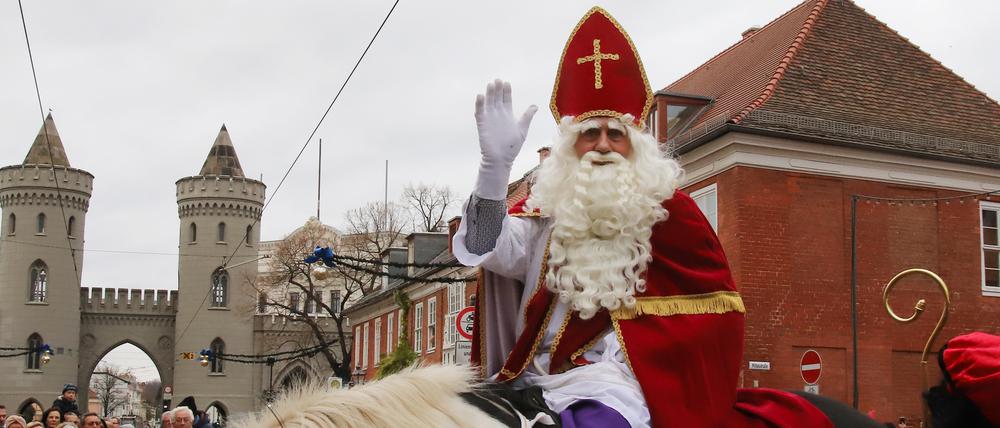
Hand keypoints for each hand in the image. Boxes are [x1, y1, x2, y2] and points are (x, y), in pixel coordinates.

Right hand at [473, 80, 536, 199]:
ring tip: (491, 84)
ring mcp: (489, 119)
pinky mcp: (482, 124)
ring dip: (489, 94)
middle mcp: (498, 115)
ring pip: (488, 103)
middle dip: (497, 89)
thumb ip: (527, 116)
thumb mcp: (522, 129)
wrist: (501, 159)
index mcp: (507, 115)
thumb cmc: (512, 147)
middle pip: (496, 98)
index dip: (506, 91)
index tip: (507, 83)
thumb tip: (535, 106)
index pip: (506, 99)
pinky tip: (480, 96)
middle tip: (498, 80)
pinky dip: (479, 104)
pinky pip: (479, 112)